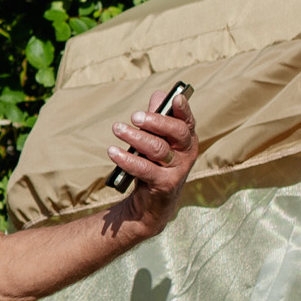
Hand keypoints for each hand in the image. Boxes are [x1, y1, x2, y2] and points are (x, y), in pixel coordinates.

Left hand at [107, 87, 198, 233]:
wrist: (152, 204)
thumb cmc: (154, 164)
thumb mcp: (156, 140)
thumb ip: (156, 119)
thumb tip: (158, 96)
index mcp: (187, 139)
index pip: (187, 121)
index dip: (184, 109)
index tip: (176, 98)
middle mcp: (187, 153)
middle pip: (176, 132)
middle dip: (155, 121)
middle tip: (134, 116)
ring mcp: (178, 170)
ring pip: (158, 149)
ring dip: (135, 137)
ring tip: (117, 128)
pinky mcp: (166, 185)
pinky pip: (145, 169)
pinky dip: (127, 160)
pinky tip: (113, 152)